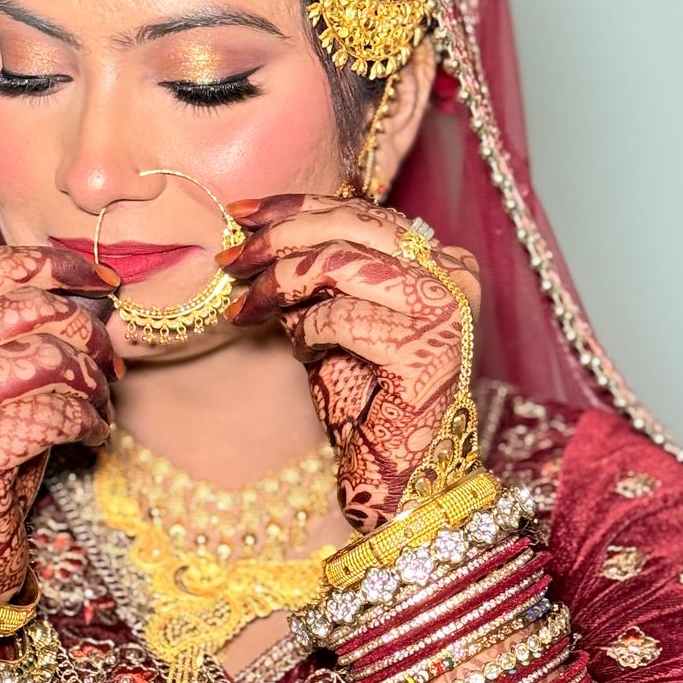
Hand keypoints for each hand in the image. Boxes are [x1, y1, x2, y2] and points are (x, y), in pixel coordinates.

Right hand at [0, 245, 119, 600]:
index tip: (103, 280)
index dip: (57, 266)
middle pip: (32, 309)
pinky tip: (92, 436)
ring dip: (92, 383)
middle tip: (109, 364)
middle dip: (88, 333)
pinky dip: (89, 422)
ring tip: (100, 405)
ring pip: (50, 359)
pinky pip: (57, 413)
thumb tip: (92, 298)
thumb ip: (15, 336)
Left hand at [222, 195, 479, 534]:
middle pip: (352, 226)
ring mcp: (445, 312)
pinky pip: (340, 318)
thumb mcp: (339, 316)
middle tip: (229, 259)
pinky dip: (306, 332)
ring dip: (278, 284)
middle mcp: (454, 277)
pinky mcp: (424, 351)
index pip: (365, 211)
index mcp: (442, 259)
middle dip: (279, 237)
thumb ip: (323, 271)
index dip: (299, 205)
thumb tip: (259, 228)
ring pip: (339, 264)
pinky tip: (303, 353)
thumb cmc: (366, 398)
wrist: (400, 476)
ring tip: (247, 310)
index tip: (242, 213)